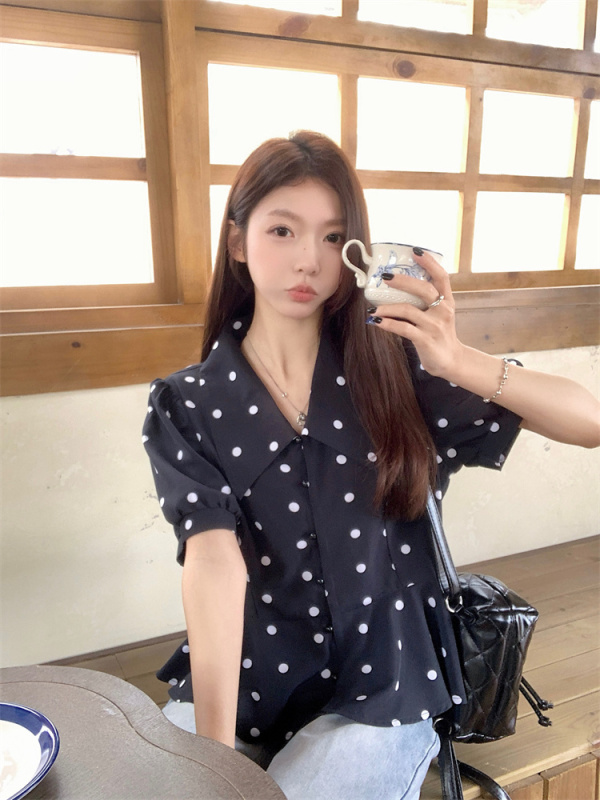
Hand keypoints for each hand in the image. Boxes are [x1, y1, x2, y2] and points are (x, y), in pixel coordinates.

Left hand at [365, 248, 462, 378]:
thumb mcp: (439, 314)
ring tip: (372, 308)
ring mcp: (434, 326)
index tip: (416, 251)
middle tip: (385, 277)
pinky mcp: (425, 340)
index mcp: (447, 301)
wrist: (450, 361)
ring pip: (408, 310)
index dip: (430, 262)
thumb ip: (426, 301)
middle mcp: (443, 311)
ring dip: (387, 308)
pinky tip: (376, 322)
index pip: (442, 277)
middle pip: (424, 289)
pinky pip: (403, 328)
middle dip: (403, 281)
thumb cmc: (439, 334)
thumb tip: (400, 285)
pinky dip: (387, 324)